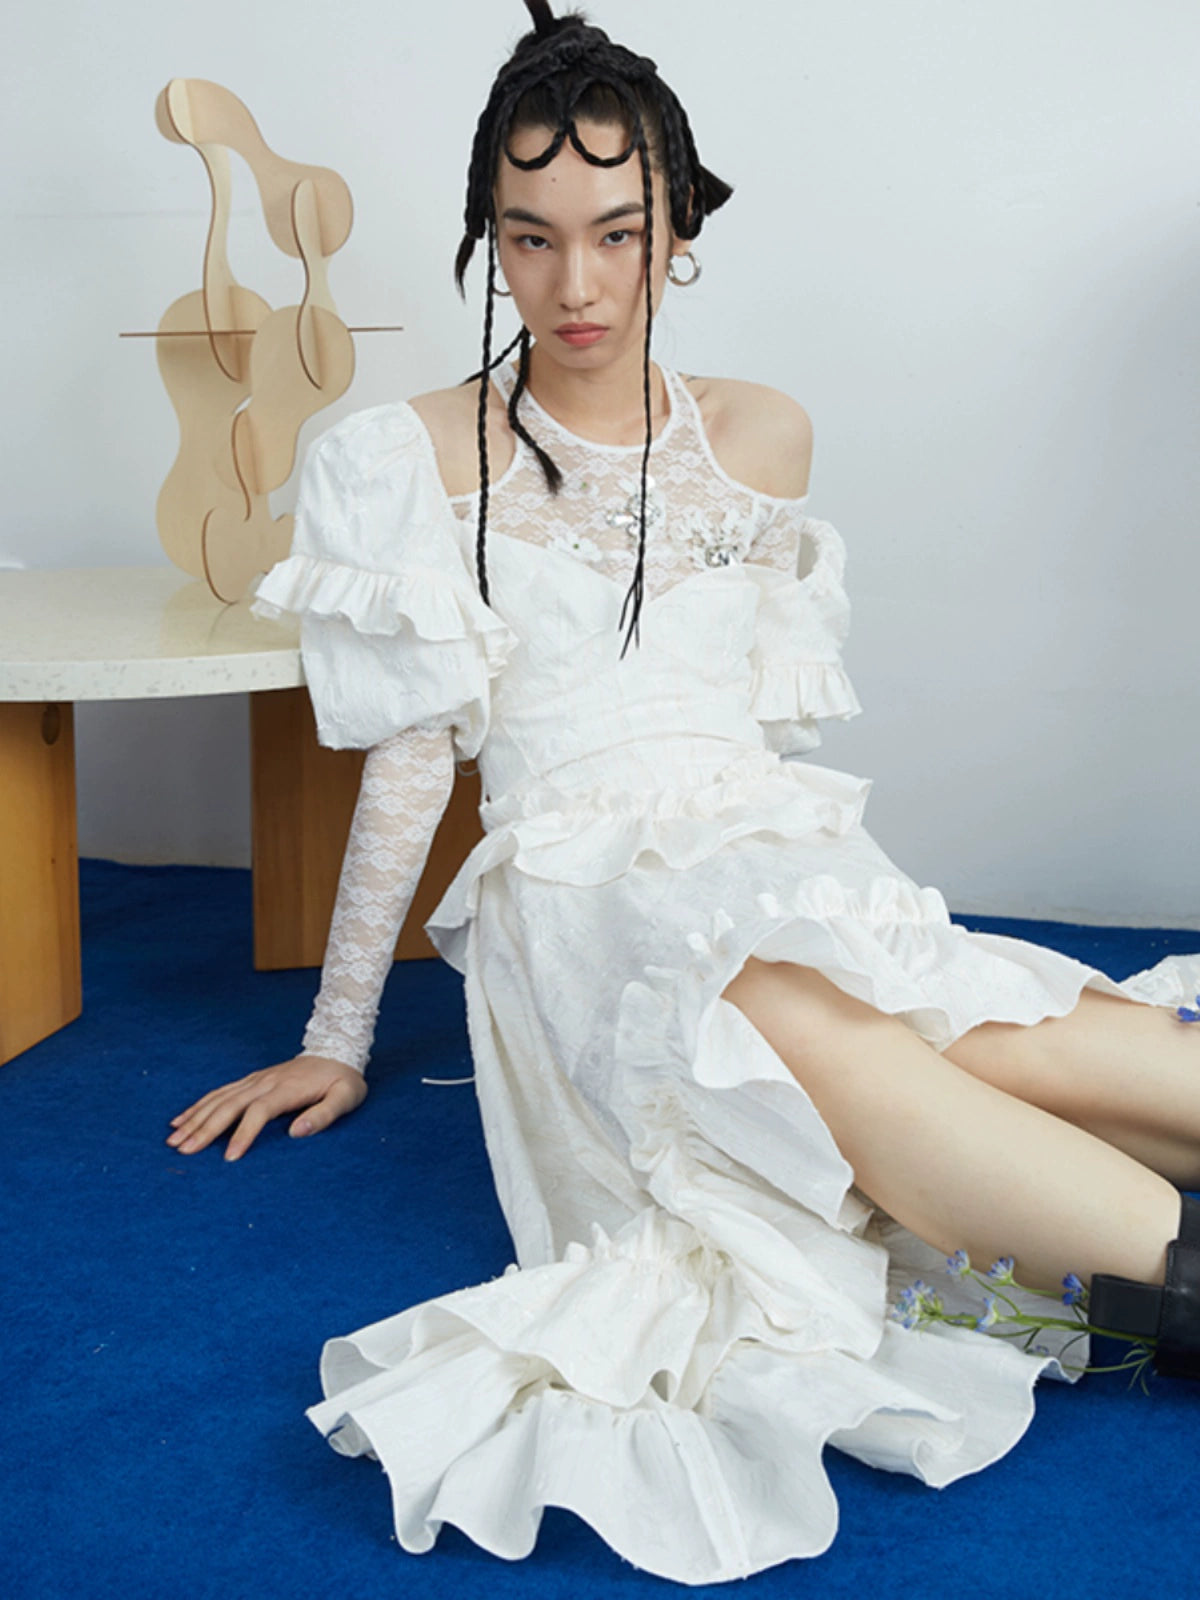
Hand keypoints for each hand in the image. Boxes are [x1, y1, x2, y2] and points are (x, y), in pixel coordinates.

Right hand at [166, 1054, 367, 1160]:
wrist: (337, 1050)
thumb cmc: (343, 1080)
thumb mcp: (346, 1097)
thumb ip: (325, 1115)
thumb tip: (297, 1133)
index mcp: (286, 1089)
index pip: (258, 1112)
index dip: (243, 1134)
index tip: (229, 1158)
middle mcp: (265, 1082)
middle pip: (229, 1105)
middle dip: (205, 1129)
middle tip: (184, 1151)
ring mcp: (255, 1079)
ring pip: (218, 1098)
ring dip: (195, 1118)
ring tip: (173, 1139)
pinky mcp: (251, 1080)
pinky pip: (219, 1092)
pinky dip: (198, 1105)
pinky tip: (181, 1119)